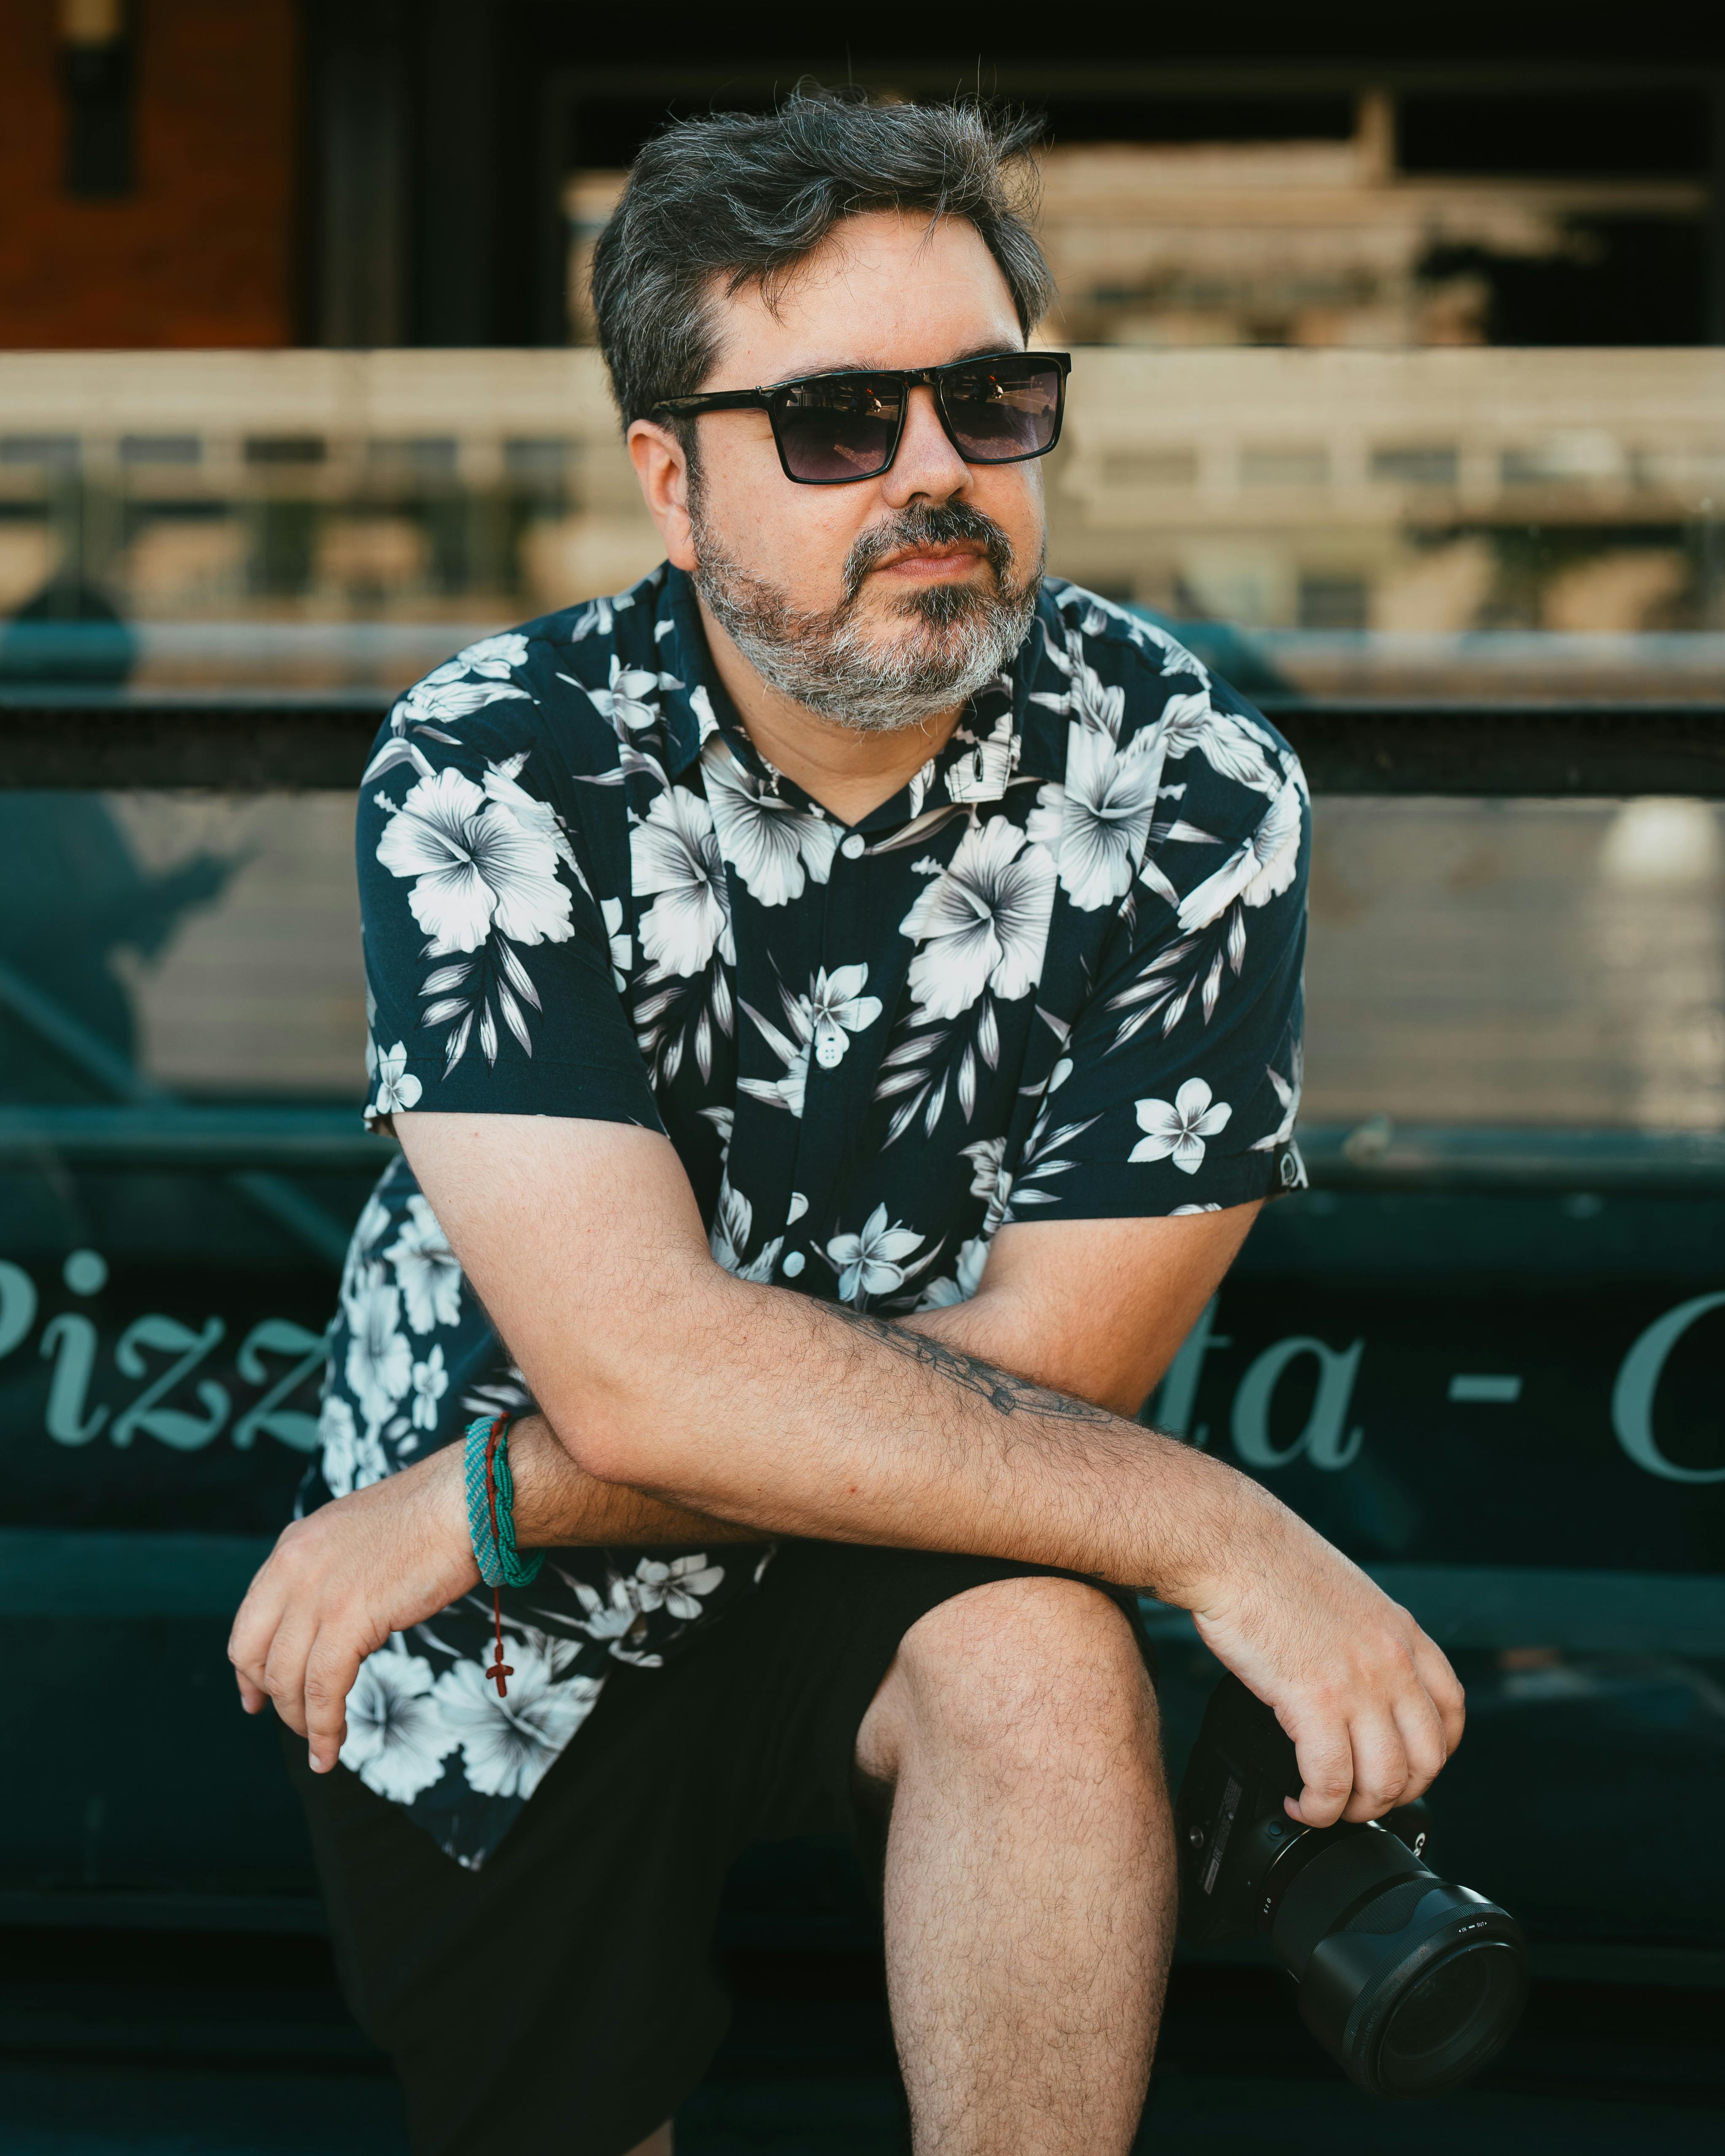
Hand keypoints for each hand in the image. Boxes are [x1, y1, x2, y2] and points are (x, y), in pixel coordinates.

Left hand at [228, 1443, 478, 1773]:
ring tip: (322, 1742)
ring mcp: (317, 1594)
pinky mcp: (348, 1619)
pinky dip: (323, 1728)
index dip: (249, 1667)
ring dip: (301, 1720)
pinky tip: (331, 1749)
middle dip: (270, 1697)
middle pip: (254, 1653)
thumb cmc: (429, 1517)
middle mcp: (292, 1569)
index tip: (255, 1695)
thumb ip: (330, 1572)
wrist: (464, 1501)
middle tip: (291, 1722)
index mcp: (293, 1547)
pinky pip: (322, 1690)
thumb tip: (332, 1616)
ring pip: (285, 1678)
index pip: (249, 1619)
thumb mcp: (356, 1536)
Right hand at [1186, 1482, 1464, 1827]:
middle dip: (1395, 1794)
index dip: (1434, 1754)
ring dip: (1356, 1810)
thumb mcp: (1344, 1593)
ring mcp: (1359, 1683)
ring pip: (1384, 1782)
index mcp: (1401, 1631)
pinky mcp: (1315, 1701)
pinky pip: (1331, 1782)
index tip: (1404, 1768)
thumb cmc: (1267, 1562)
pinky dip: (1318, 1808)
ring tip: (1326, 1806)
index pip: (1451, 1710)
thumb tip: (1352, 1677)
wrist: (1228, 1544)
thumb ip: (1364, 1636)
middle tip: (1360, 1799)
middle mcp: (1392, 1661)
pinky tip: (1299, 1804)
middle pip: (1425, 1760)